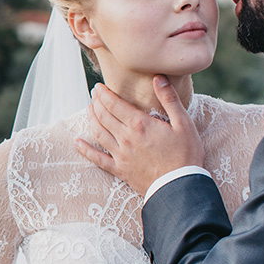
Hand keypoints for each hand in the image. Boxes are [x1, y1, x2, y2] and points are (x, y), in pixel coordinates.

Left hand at [74, 77, 205, 196]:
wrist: (181, 186)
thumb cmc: (186, 154)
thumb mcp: (184, 123)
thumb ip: (169, 99)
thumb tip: (158, 78)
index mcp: (139, 124)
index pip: (114, 104)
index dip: (104, 94)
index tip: (99, 87)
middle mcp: (125, 137)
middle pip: (103, 116)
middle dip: (96, 103)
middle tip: (93, 94)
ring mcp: (120, 155)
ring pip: (98, 133)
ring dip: (91, 119)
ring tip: (88, 109)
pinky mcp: (119, 170)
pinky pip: (97, 159)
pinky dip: (85, 149)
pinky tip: (77, 142)